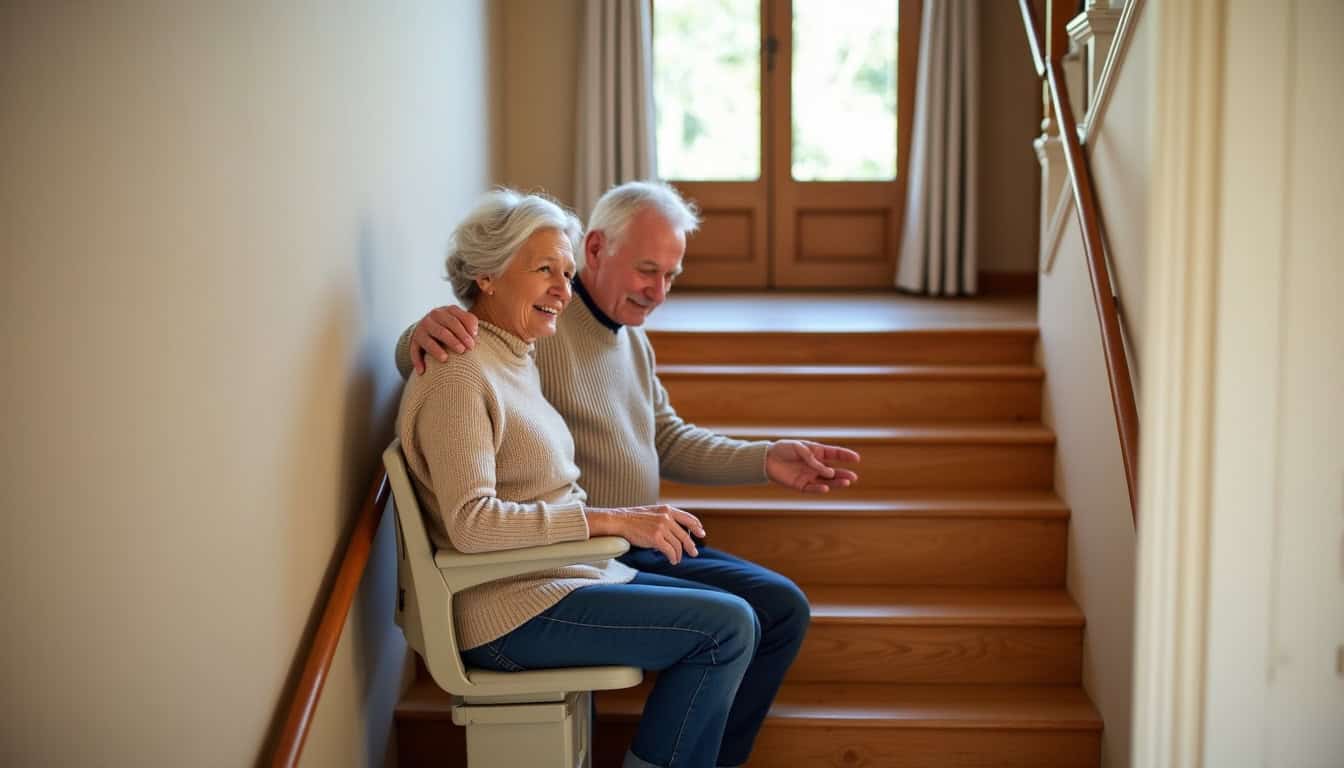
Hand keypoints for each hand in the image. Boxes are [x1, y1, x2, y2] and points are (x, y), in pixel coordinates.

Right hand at [411, 305, 479, 373]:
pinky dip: (417, 361)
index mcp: (446, 311)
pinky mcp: (414, 341)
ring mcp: (421, 329)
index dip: (464, 333)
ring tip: (445, 359)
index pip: (455, 321)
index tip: (473, 344)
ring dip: (435, 350)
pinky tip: (422, 371)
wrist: (431, 325)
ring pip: (428, 341)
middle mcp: (431, 318)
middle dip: (453, 341)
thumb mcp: (462, 319)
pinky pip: (414, 351)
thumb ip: (470, 322)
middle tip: (463, 351)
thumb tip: (473, 334)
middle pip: (442, 331)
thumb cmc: (453, 325)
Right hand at [586, 505, 705, 564]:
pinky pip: (670, 551)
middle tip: (694, 553)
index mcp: (667, 509)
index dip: (696, 527)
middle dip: (691, 546)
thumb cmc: (633, 519)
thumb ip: (664, 517)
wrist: (619, 521)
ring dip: (679, 554)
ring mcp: (662, 527)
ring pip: (678, 545)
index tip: (701, 534)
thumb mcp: (652, 512)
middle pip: (685, 535)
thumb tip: (675, 530)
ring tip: (677, 559)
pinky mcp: (656, 538)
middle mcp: (666, 517)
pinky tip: (672, 561)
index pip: (688, 518)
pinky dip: (673, 558)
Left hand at [765, 440, 859, 492]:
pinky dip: (819, 489)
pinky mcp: (800, 485)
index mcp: (816, 452)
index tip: (856, 458)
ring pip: (826, 482)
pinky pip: (812, 489)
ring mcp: (809, 476)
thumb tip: (828, 472)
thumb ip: (813, 459)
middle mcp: (815, 466)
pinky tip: (827, 488)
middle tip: (854, 477)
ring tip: (847, 483)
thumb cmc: (784, 449)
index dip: (845, 456)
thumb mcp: (800, 448)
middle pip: (833, 471)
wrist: (766, 458)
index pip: (834, 454)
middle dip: (844, 474)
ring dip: (836, 483)